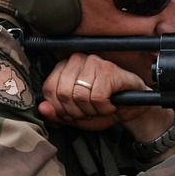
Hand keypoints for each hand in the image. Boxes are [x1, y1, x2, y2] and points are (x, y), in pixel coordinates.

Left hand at [38, 52, 170, 137]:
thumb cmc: (103, 108)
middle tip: (90, 112)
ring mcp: (93, 62)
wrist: (132, 107)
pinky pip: (96, 97)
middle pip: (63, 94)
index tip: (75, 114)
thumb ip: (57, 114)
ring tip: (101, 108)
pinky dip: (104, 108)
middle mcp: (76, 59)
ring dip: (91, 111)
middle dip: (76, 112)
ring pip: (79, 96)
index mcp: (64, 67)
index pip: (49, 90)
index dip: (61, 109)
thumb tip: (42, 108)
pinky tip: (110, 105)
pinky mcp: (108, 69)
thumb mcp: (76, 116)